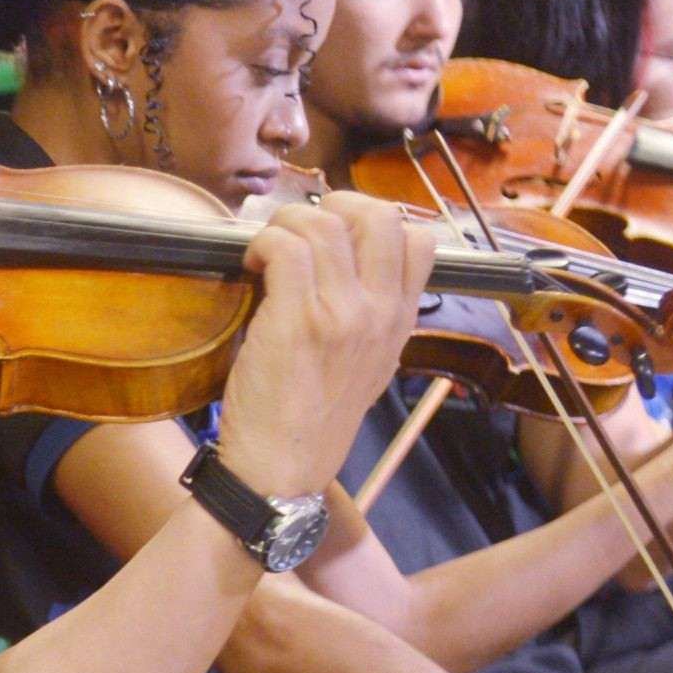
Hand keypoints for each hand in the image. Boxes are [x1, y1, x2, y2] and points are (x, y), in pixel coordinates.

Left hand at [217, 194, 432, 498]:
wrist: (283, 468)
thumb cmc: (312, 418)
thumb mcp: (367, 366)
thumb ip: (370, 318)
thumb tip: (344, 269)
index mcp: (401, 320)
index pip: (420, 240)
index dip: (377, 219)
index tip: (339, 233)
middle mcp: (381, 312)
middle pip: (379, 215)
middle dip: (333, 204)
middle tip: (300, 227)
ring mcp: (343, 313)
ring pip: (324, 223)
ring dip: (285, 223)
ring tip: (266, 250)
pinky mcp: (298, 319)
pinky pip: (285, 247)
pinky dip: (262, 242)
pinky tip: (251, 264)